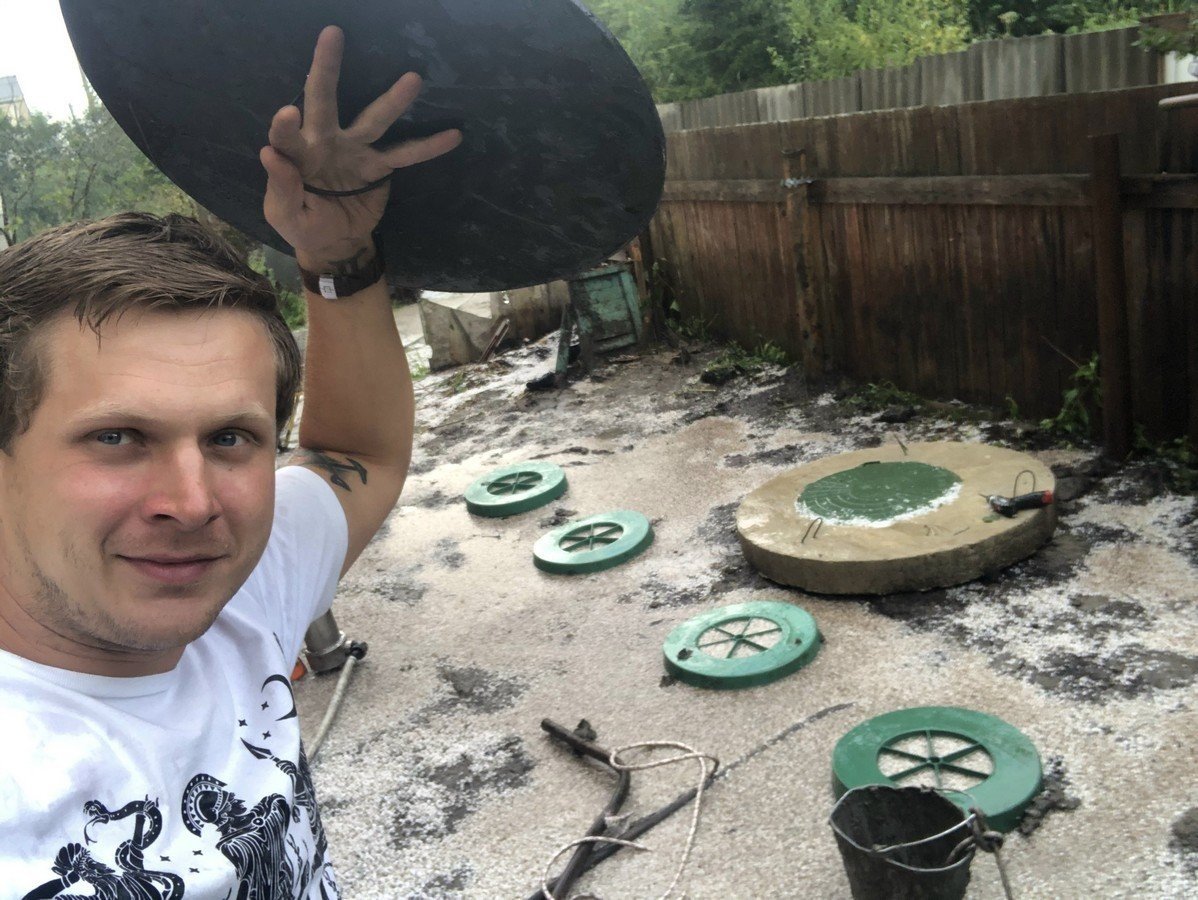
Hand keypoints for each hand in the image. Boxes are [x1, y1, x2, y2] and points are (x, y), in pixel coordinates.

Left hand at [260, 26, 461, 268]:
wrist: (334, 242)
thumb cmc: (303, 224)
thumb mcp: (284, 216)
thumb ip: (281, 189)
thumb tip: (269, 153)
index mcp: (296, 155)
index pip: (286, 136)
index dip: (284, 126)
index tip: (287, 114)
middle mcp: (324, 141)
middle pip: (323, 100)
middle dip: (327, 68)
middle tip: (332, 34)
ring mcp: (354, 150)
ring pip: (373, 120)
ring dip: (392, 100)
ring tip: (413, 79)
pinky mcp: (379, 166)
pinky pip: (406, 155)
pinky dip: (428, 146)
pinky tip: (453, 135)